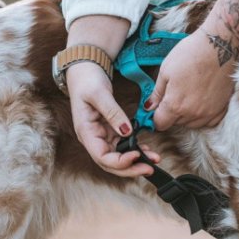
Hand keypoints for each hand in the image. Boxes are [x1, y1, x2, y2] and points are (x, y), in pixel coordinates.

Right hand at [65, 15, 159, 177]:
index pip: (102, 157)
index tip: (136, 155)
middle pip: (110, 163)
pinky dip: (135, 150)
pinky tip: (147, 150)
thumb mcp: (99, 94)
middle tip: (149, 167)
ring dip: (135, 161)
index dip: (119, 161)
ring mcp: (102, 136)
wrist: (85, 70)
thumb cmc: (87, 80)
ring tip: (153, 160)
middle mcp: (93, 138)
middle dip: (130, 168)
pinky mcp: (110, 131)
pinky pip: (123, 146)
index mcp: (86, 132)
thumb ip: (113, 113)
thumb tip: (127, 132)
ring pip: (118, 157)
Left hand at [150, 0, 238, 130]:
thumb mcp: (166, 70)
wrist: (220, 46)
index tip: (158, 107)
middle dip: (171, 113)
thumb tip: (149, 106)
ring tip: (189, 94)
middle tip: (175, 93)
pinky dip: (202, 115)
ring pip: (192, 124)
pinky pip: (208, 121)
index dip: (156, 116)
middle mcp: (192, 114)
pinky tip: (201, 101)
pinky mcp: (221, 109)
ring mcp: (209, 113)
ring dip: (187, 115)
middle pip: (176, 124)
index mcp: (175, 105)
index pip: (160, 123)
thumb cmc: (191, 54)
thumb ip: (157, 93)